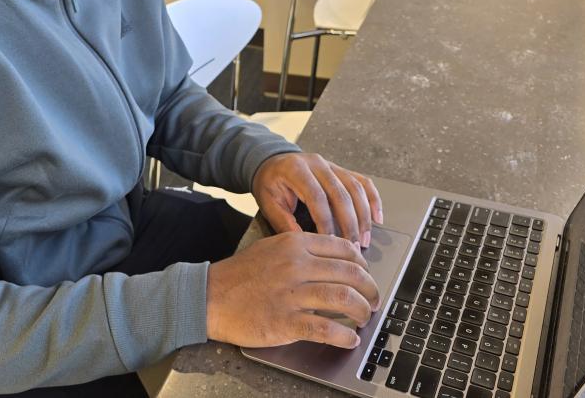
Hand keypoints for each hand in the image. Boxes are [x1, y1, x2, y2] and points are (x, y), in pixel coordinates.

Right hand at [206, 231, 379, 347]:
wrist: (210, 296)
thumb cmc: (240, 273)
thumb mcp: (272, 247)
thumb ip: (301, 249)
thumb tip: (334, 257)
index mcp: (295, 244)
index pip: (343, 249)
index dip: (363, 264)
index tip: (367, 274)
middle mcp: (297, 266)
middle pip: (350, 273)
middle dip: (370, 289)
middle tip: (374, 298)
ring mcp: (292, 294)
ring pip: (344, 299)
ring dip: (363, 312)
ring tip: (365, 318)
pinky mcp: (286, 322)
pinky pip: (326, 329)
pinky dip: (345, 336)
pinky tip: (350, 340)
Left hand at [251, 153, 382, 245]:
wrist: (271, 161)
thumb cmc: (269, 183)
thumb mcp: (268, 202)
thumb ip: (284, 221)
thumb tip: (305, 242)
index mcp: (296, 169)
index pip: (317, 197)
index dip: (326, 221)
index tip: (331, 242)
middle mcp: (317, 163)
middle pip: (341, 193)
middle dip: (349, 223)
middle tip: (353, 247)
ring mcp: (331, 164)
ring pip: (355, 188)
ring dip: (363, 216)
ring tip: (364, 239)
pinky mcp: (340, 169)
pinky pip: (362, 182)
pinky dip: (373, 199)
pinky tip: (378, 217)